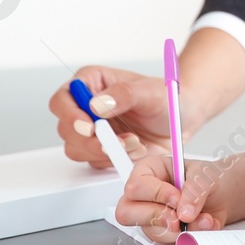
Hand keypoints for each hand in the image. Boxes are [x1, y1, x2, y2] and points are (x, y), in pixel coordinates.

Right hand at [50, 66, 173, 168]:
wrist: (181, 120)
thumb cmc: (166, 99)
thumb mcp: (151, 91)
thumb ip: (125, 94)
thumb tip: (96, 104)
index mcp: (91, 82)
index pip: (63, 99)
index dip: (70, 115)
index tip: (89, 127)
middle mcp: (85, 107)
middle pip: (66, 129)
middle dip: (90, 140)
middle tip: (116, 142)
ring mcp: (91, 130)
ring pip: (77, 149)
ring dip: (105, 151)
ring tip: (135, 142)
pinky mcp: (99, 150)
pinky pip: (95, 161)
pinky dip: (114, 159)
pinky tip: (135, 149)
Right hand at [115, 156, 232, 244]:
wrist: (224, 194)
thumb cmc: (208, 177)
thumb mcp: (205, 175)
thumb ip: (194, 190)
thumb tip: (184, 213)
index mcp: (148, 171)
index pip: (135, 186)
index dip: (155, 194)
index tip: (177, 198)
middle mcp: (144, 196)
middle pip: (126, 213)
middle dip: (156, 217)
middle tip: (179, 217)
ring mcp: (150, 217)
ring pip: (149, 232)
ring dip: (180, 230)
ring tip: (203, 218)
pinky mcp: (163, 233)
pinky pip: (167, 243)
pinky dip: (189, 237)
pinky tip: (204, 225)